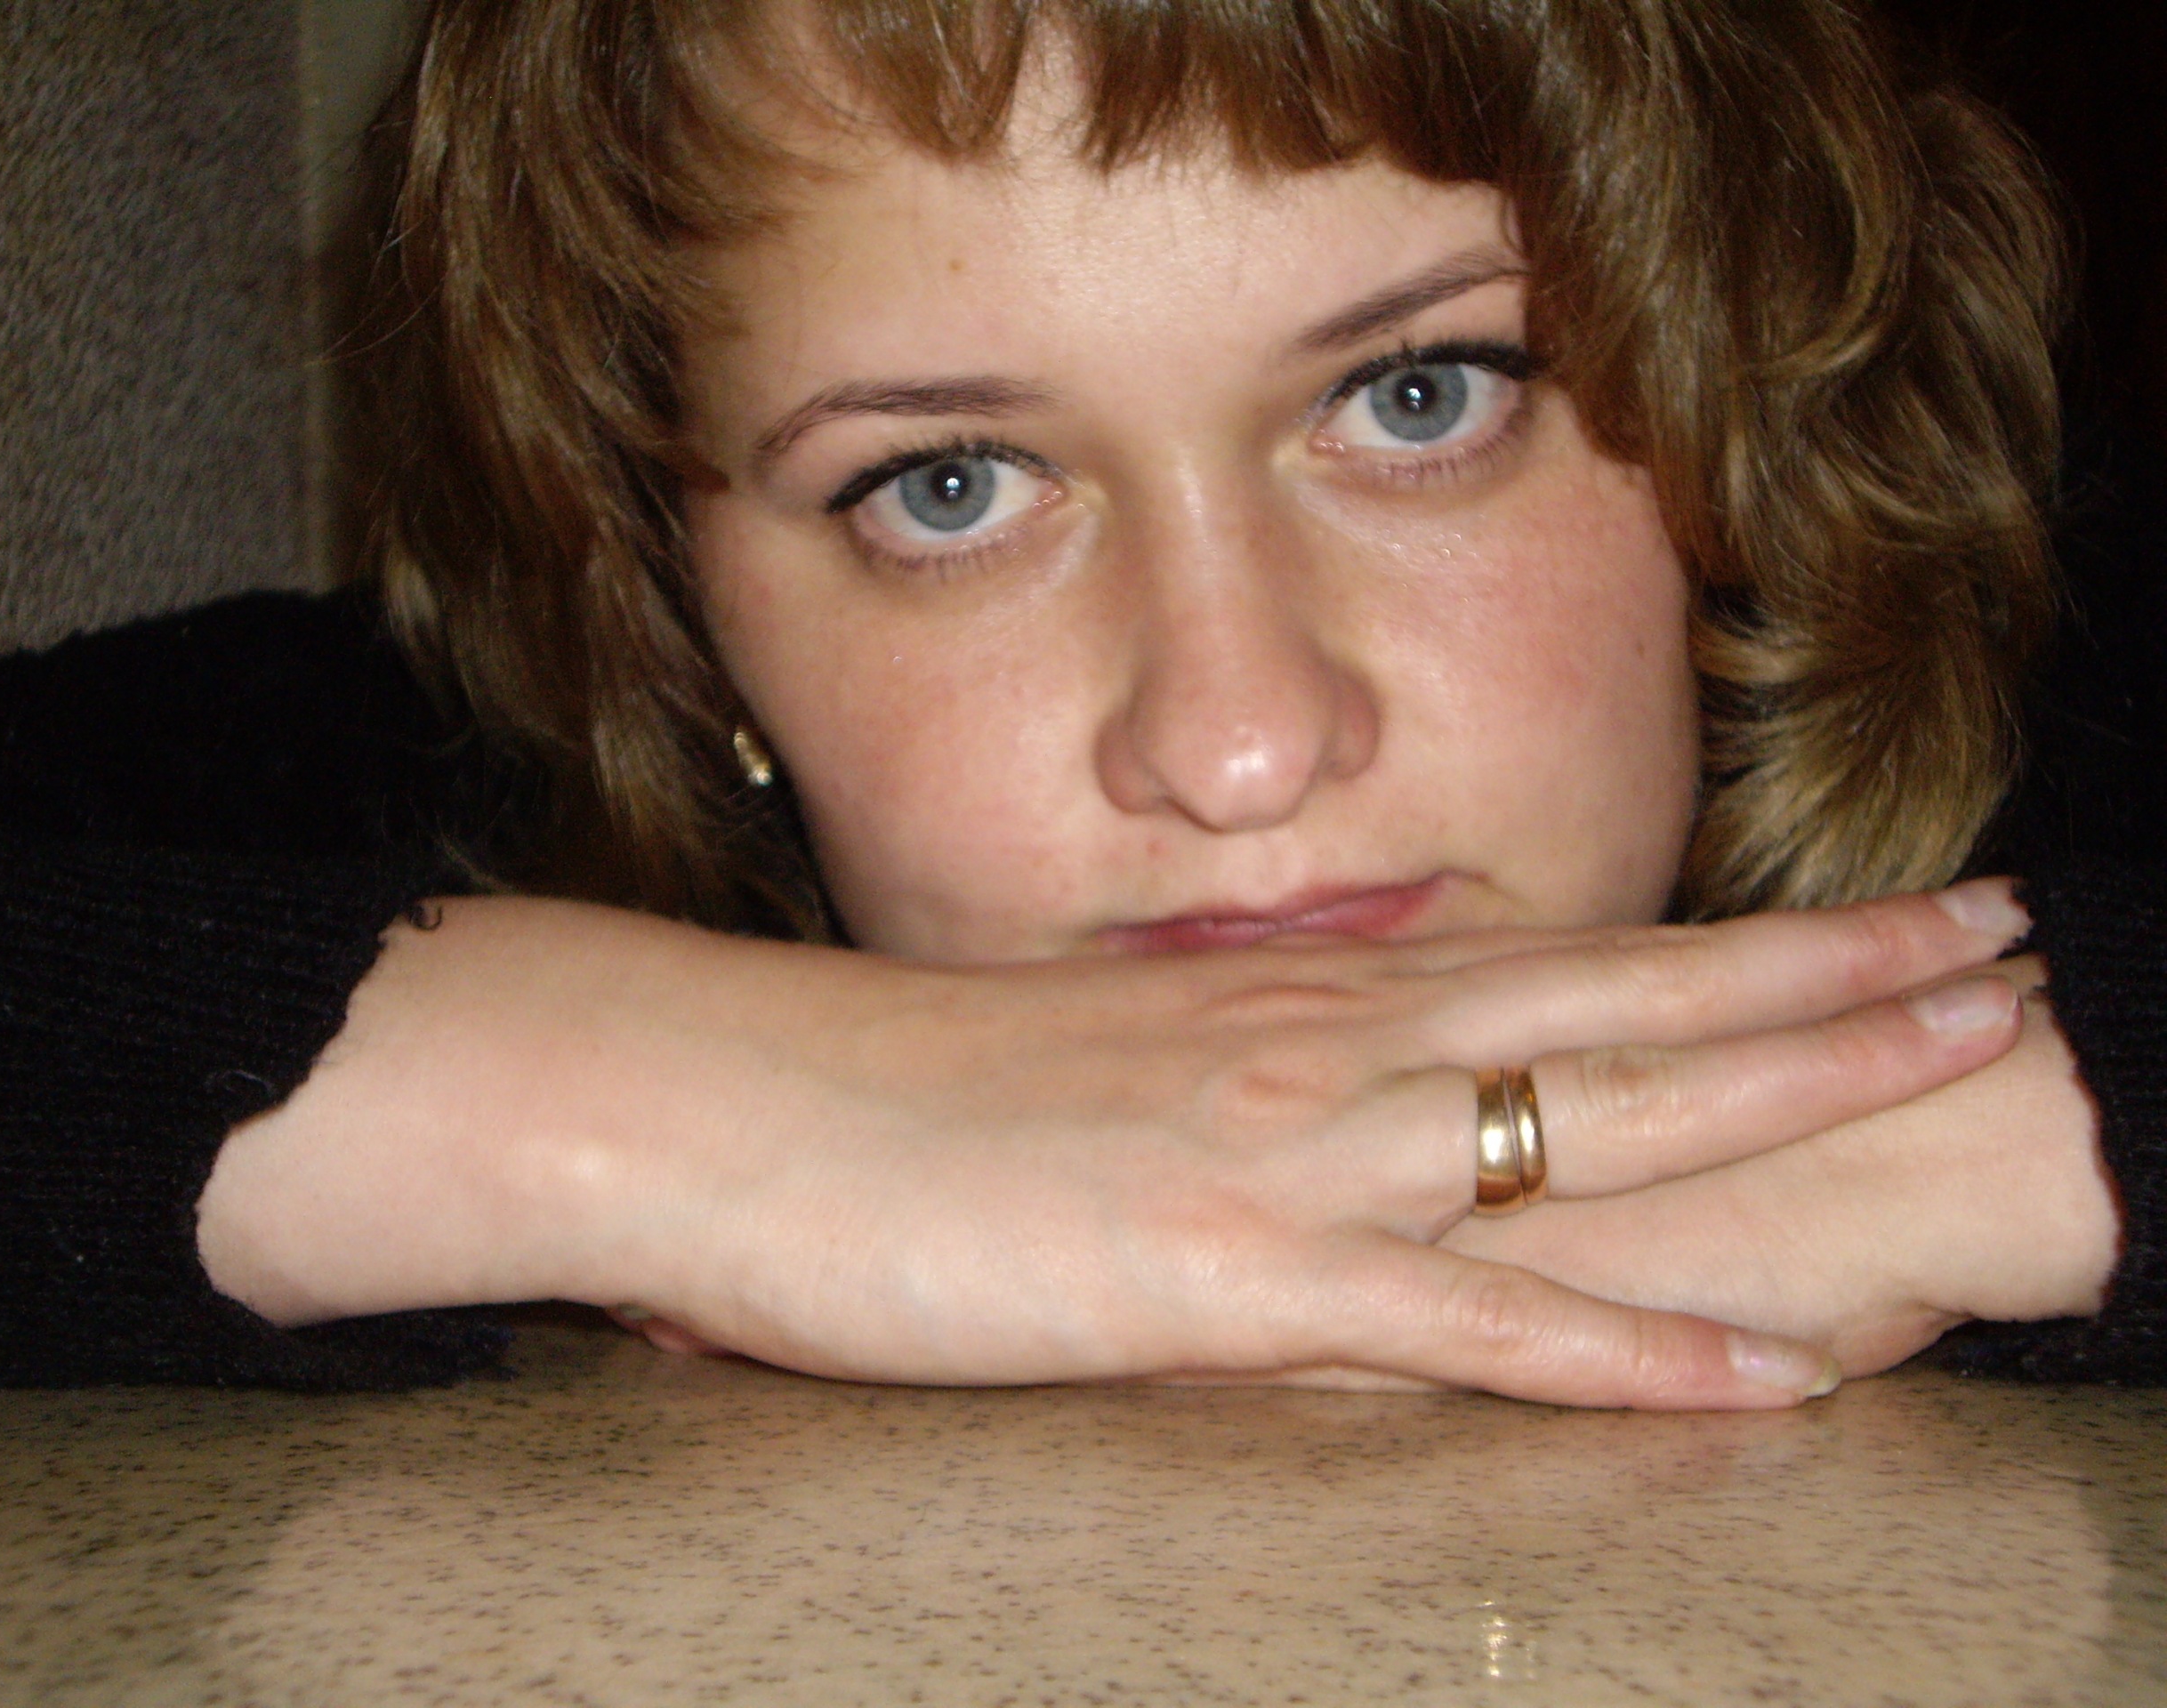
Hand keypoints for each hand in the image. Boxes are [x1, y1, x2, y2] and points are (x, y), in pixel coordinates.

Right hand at [197, 881, 2030, 1407]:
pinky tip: (1755, 1370)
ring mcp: (1271, 1150)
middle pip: (1614, 1000)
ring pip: (1579, 1110)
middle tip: (1995, 941)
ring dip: (1785, 1085)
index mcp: (1274, 1007)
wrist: (703, 1097)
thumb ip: (1216, 1084)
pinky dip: (1615, 1347)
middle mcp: (1306, 1049)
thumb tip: (1310, 1111)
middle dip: (1823, 971)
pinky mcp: (1209, 1267)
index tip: (1865, 919)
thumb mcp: (1079, 1072)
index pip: (1553, 959)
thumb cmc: (864, 1095)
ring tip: (1961, 1053)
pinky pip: (1454, 1319)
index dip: (1727, 942)